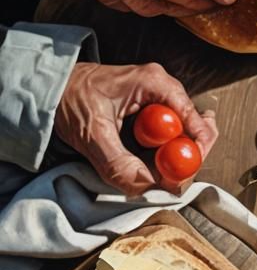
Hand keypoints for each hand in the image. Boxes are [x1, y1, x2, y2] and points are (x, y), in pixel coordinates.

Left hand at [54, 62, 216, 195]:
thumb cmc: (67, 98)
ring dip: (174, 155)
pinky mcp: (150, 109)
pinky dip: (163, 151)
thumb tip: (145, 186)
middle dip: (186, 156)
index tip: (183, 174)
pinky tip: (152, 161)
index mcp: (155, 83)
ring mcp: (158, 97)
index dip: (194, 148)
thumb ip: (116, 162)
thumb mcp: (90, 132)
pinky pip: (169, 133)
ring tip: (158, 172)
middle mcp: (163, 87)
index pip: (192, 117)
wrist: (49, 88)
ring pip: (182, 131)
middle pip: (193, 126)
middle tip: (171, 180)